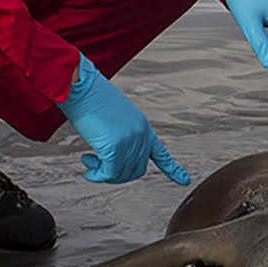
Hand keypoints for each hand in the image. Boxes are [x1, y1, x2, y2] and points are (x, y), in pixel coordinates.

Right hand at [57, 57, 191, 185]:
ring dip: (103, 172)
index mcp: (142, 126)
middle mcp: (141, 136)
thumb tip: (110, 157)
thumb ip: (119, 136)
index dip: (173, 169)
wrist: (82, 85)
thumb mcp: (114, 117)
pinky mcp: (115, 148)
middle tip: (96, 164)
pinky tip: (87, 171)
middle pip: (137, 170)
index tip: (185, 181)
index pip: (161, 153)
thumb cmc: (91, 98)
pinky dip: (96, 176)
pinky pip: (108, 174)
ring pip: (122, 174)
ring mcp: (130, 142)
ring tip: (89, 159)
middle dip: (116, 173)